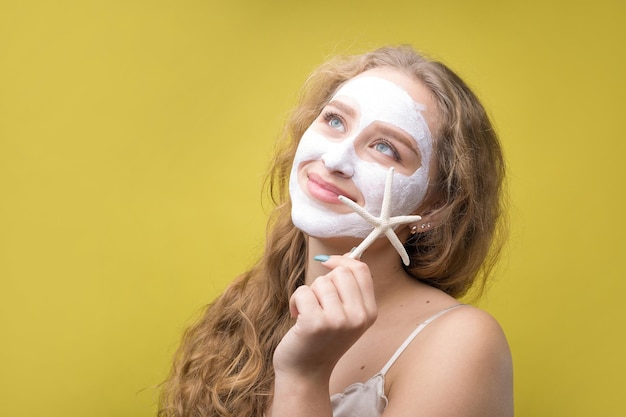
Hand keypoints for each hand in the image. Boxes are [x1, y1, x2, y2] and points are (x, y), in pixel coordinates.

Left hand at [273, 255, 377, 379]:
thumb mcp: (346, 315)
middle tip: (318, 303)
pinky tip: (297, 318)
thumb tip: (349, 254)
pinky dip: (295, 301)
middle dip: (323, 282)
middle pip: (341, 272)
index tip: (327, 264)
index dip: (342, 261)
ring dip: (308, 294)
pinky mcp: (316, 323)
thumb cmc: (322, 340)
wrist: (306, 373)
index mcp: (369, 312)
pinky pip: (303, 291)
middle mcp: (358, 317)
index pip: (361, 270)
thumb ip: (350, 287)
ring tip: (308, 313)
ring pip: (320, 282)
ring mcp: (338, 320)